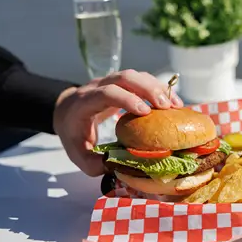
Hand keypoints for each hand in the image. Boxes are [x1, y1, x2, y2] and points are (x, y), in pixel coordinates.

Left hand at [53, 70, 182, 176]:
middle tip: (168, 106)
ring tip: (176, 105)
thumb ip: (93, 163)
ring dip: (157, 88)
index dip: (127, 99)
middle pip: (124, 77)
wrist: (66, 111)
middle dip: (148, 89)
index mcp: (84, 103)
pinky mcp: (123, 83)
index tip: (146, 112)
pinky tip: (172, 102)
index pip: (107, 93)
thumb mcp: (77, 154)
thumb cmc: (73, 134)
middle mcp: (97, 86)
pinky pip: (141, 79)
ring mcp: (111, 81)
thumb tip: (115, 165)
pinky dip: (158, 88)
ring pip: (135, 75)